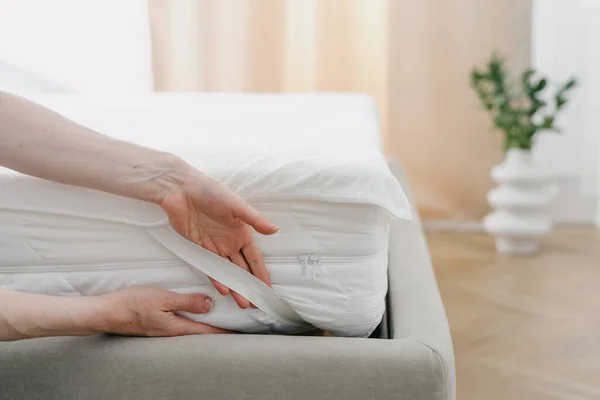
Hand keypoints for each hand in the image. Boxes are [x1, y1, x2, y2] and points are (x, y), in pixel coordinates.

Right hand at [100, 286, 229, 336]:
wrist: (106, 312)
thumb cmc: (132, 304)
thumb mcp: (163, 298)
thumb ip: (187, 302)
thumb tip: (209, 304)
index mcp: (176, 327)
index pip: (207, 331)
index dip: (224, 330)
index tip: (240, 331)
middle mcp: (172, 332)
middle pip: (200, 332)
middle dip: (218, 328)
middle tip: (234, 325)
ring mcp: (163, 329)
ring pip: (190, 327)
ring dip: (205, 323)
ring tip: (219, 319)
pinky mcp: (156, 324)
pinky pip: (179, 323)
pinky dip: (191, 319)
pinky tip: (192, 313)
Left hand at [158, 162, 277, 308]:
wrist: (180, 190)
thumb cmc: (211, 192)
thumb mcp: (236, 204)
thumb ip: (254, 219)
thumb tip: (275, 230)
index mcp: (241, 231)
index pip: (254, 258)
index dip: (261, 273)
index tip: (267, 289)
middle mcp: (230, 241)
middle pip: (242, 268)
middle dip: (249, 286)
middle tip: (256, 303)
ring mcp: (214, 246)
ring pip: (227, 271)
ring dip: (235, 287)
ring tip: (242, 304)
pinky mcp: (198, 247)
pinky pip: (209, 267)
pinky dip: (216, 279)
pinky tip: (223, 290)